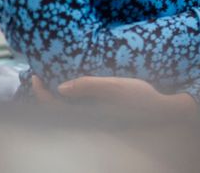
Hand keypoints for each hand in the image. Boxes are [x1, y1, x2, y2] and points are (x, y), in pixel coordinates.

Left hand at [31, 75, 196, 117]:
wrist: (164, 112)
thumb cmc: (141, 98)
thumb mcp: (115, 86)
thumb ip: (88, 86)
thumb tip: (61, 88)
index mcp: (89, 117)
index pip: (56, 109)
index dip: (42, 94)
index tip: (34, 76)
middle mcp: (90, 123)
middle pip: (59, 113)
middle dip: (46, 96)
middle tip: (39, 76)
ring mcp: (97, 122)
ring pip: (68, 113)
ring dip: (58, 99)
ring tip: (53, 79)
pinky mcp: (104, 119)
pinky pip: (79, 111)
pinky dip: (71, 101)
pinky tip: (75, 88)